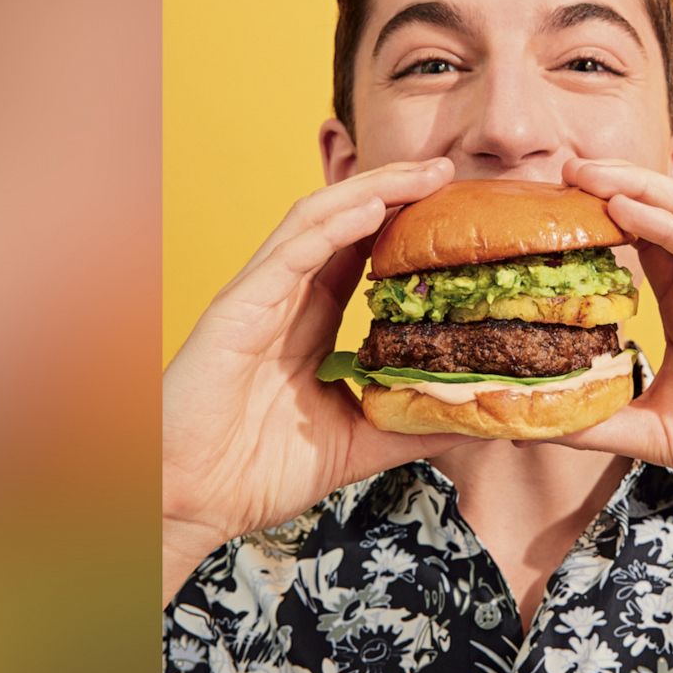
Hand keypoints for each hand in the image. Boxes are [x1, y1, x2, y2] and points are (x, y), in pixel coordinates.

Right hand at [162, 158, 476, 599]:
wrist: (193, 502)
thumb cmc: (258, 471)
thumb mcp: (359, 442)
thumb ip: (411, 423)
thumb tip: (479, 417)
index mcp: (312, 318)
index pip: (363, 249)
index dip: (406, 220)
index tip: (457, 207)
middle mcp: (287, 296)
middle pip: (344, 220)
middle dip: (396, 188)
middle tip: (447, 170)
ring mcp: (259, 298)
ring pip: (317, 220)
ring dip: (371, 190)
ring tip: (421, 175)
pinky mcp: (236, 310)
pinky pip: (287, 256)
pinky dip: (330, 228)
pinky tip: (370, 211)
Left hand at [545, 158, 672, 525]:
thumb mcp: (656, 432)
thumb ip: (601, 421)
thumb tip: (539, 424)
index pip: (640, 242)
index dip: (598, 218)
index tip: (548, 210)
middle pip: (661, 212)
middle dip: (612, 184)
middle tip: (562, 169)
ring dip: (636, 185)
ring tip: (586, 172)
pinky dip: (666, 224)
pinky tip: (625, 208)